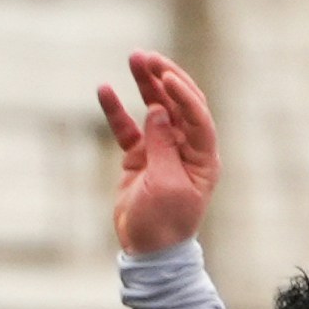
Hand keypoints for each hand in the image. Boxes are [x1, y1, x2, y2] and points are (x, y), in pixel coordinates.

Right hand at [96, 51, 219, 262]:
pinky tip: (105, 89)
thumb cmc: (164, 224)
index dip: (184, 96)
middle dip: (165, 77)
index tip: (167, 78)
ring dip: (145, 84)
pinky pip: (128, 128)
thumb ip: (162, 146)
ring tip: (133, 58)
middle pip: (180, 103)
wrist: (148, 251)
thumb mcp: (165, 185)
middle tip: (147, 57)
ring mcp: (163, 149)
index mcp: (203, 158)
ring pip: (155, 108)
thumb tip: (158, 110)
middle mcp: (186, 148)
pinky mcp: (141, 156)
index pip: (198, 117)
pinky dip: (117, 110)